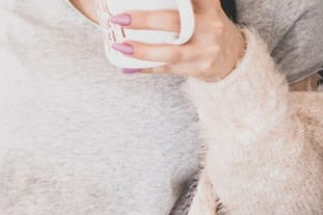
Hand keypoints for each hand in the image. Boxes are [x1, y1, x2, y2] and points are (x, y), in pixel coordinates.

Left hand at [109, 0, 245, 81]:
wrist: (233, 57)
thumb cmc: (207, 27)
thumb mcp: (203, 8)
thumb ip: (183, 3)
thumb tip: (140, 3)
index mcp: (209, 6)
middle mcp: (210, 26)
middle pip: (175, 22)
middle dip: (145, 20)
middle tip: (119, 18)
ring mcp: (205, 50)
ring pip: (171, 52)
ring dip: (142, 51)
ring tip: (120, 46)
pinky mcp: (199, 68)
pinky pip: (167, 69)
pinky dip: (145, 67)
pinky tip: (127, 67)